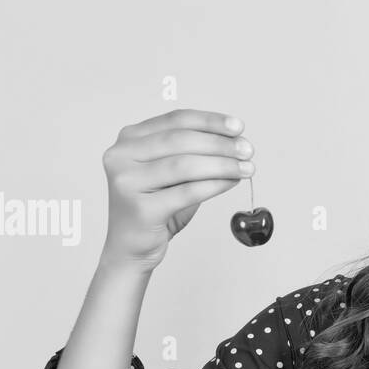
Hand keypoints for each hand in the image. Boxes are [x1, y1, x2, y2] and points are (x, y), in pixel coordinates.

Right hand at [101, 108, 254, 270]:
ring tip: (246, 168)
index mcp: (129, 139)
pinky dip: (215, 185)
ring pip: (185, 165)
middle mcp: (121, 156)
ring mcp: (127, 182)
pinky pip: (187, 192)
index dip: (210, 121)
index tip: (238, 126)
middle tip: (247, 150)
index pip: (175, 120)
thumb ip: (193, 154)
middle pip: (181, 140)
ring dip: (222, 165)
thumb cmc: (155, 208)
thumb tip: (234, 142)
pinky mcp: (140, 208)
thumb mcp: (172, 174)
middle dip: (220, 143)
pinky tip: (232, 182)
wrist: (131, 247)